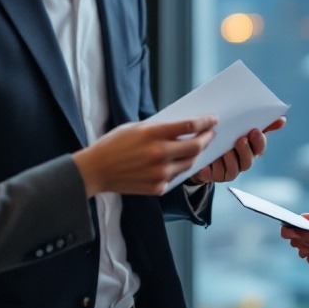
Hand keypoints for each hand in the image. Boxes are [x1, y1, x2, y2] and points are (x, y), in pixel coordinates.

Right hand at [72, 116, 216, 196]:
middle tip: (210, 134)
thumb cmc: (113, 145)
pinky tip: (177, 162)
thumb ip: (159, 128)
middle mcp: (159, 154)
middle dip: (207, 138)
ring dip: (196, 154)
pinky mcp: (157, 188)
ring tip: (197, 147)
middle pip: (195, 146)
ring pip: (189, 163)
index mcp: (152, 134)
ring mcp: (159, 173)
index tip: (212, 120)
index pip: (189, 126)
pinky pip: (175, 177)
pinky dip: (178, 168)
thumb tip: (183, 127)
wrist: (96, 170)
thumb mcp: (135, 127)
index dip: (205, 122)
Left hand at [185, 117, 285, 184]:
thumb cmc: (226, 137)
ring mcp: (230, 171)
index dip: (259, 141)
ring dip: (229, 159)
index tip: (255, 130)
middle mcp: (242, 162)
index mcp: (251, 150)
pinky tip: (210, 161)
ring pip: (233, 168)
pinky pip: (216, 174)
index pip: (260, 147)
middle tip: (240, 140)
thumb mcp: (240, 128)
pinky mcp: (216, 176)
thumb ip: (261, 124)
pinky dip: (214, 167)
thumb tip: (282, 119)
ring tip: (224, 150)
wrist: (204, 150)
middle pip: (248, 160)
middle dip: (245, 150)